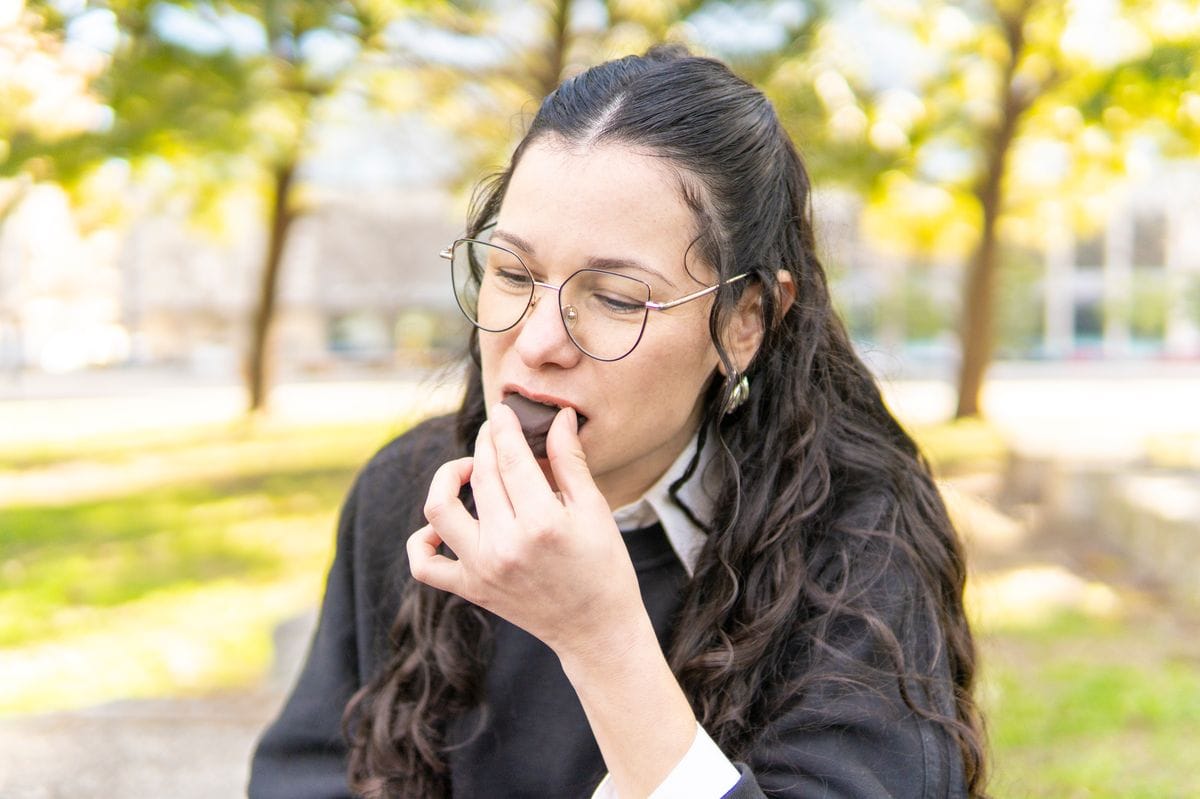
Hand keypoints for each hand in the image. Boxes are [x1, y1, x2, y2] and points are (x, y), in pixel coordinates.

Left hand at [408, 403, 645, 656]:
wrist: (596, 629)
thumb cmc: (604, 567)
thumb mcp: (595, 509)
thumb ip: (569, 460)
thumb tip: (557, 416)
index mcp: (542, 523)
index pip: (510, 458)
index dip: (504, 427)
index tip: (504, 411)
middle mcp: (505, 545)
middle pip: (480, 476)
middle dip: (485, 444)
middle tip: (496, 433)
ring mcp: (482, 569)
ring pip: (440, 509)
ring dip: (446, 478)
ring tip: (467, 470)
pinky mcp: (470, 589)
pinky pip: (425, 564)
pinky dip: (422, 540)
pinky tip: (442, 523)